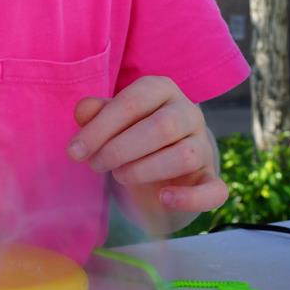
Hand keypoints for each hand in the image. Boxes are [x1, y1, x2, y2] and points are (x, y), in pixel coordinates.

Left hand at [69, 76, 225, 221]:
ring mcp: (202, 146)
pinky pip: (214, 190)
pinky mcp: (210, 177)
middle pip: (162, 127)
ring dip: (145, 170)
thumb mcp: (111, 121)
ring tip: (120, 176)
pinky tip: (163, 199)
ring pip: (185, 156)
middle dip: (120, 149)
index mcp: (161, 90)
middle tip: (96, 164)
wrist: (160, 162)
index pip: (134, 101)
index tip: (75, 151)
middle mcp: (188, 112)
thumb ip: (96, 113)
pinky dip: (190, 199)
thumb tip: (83, 111)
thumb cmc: (129, 133)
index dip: (101, 128)